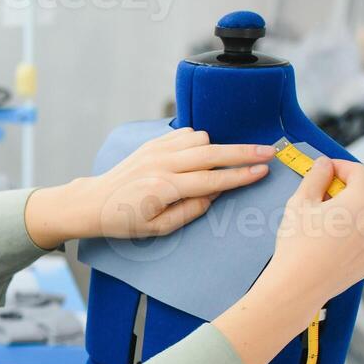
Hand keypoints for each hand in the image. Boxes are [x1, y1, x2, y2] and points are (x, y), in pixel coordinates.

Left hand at [24, 128, 274, 248]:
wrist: (94, 202)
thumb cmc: (124, 220)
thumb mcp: (157, 228)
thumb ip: (189, 212)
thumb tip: (213, 195)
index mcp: (164, 188)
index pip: (212, 180)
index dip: (240, 175)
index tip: (263, 170)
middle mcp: (162, 164)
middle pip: (213, 154)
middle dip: (244, 152)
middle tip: (269, 151)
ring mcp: (157, 150)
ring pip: (201, 140)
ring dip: (215, 149)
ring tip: (220, 163)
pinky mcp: (153, 142)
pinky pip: (186, 134)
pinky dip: (198, 141)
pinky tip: (197, 155)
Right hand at [214, 156, 363, 363]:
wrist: (297, 286)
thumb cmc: (297, 246)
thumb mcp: (300, 203)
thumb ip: (315, 177)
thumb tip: (323, 165)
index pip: (360, 171)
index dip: (341, 167)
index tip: (326, 169)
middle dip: (351, 187)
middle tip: (326, 193)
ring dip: (355, 210)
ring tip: (328, 220)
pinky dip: (358, 232)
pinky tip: (335, 240)